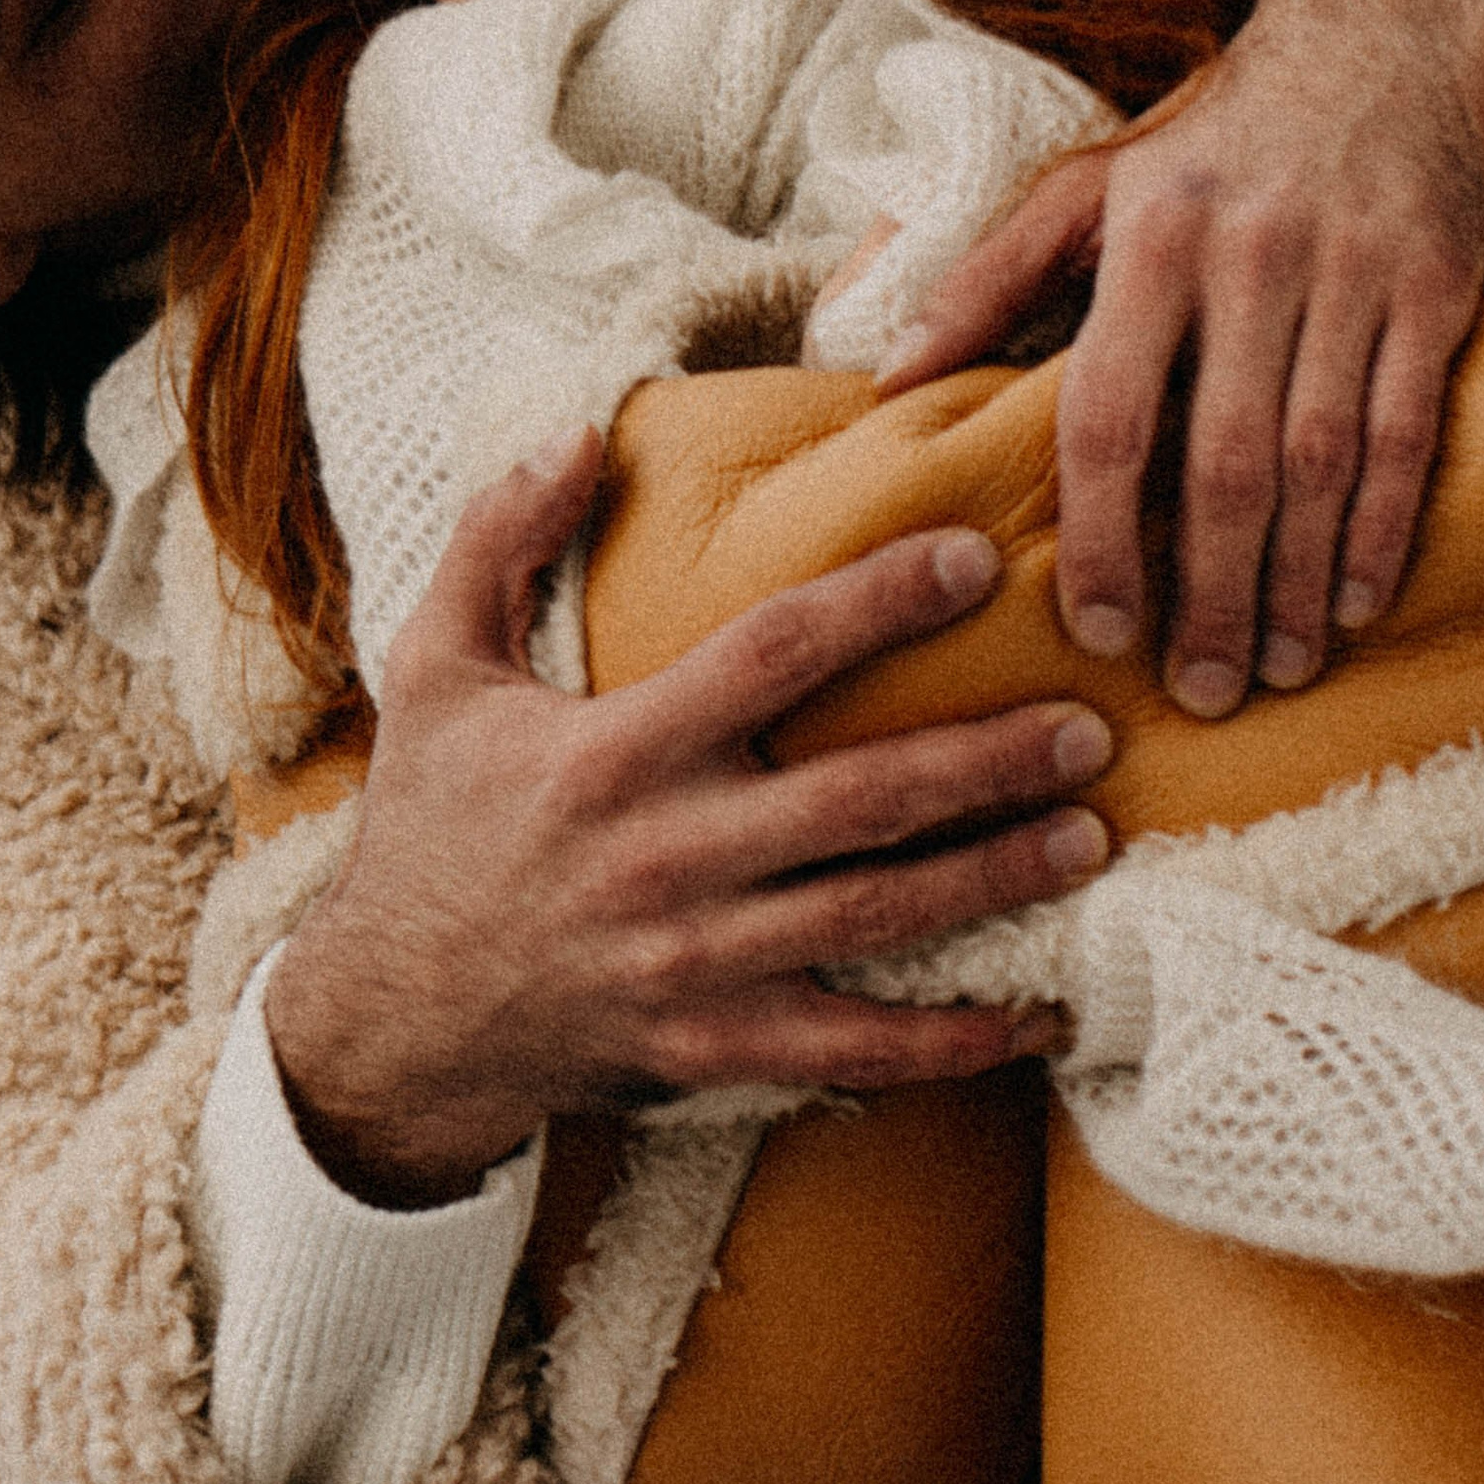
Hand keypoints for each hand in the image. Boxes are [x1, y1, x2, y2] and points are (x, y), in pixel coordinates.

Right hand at [261, 427, 1112, 1205]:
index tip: (971, 556)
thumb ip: (499, 539)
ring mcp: (700, 965)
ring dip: (994, 877)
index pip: (770, 655)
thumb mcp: (433, 666)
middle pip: (859, 799)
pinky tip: (1040, 1015)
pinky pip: (857, 1051)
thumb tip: (578, 433)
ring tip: (1093, 836)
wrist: (391, 1019)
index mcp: (613, 752)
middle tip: (1088, 722)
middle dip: (985, 760)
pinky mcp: (716, 1050)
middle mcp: (669, 857)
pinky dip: (955, 1039)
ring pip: (879, 918)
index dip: (878, 602)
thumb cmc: (430, 826)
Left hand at [877, 0, 1483, 721]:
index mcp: (1147, 237)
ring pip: (1319, 461)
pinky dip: (1383, 529)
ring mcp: (1350, 271)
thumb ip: (986, 280)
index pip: (1109, 413)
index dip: (1103, 534)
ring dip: (1298, 583)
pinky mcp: (1434, 286)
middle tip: (1200, 692)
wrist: (1379, 36)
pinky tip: (1357, 602)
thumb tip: (883, 374)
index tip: (1099, 630)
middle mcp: (1247, 255)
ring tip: (1277, 670)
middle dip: (1210, 593)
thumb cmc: (1212, 139)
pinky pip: (1407, 432)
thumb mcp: (1088, 188)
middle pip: (1221, 460)